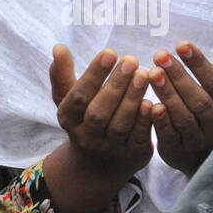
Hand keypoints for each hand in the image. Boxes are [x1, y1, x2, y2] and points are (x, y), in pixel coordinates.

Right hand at [50, 45, 153, 183]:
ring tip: (145, 74)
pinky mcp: (134, 156)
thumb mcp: (69, 101)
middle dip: (115, 85)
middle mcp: (86, 136)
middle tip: (131, 60)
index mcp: (68, 119)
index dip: (93, 75)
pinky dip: (145, 121)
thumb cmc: (84, 121)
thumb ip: (63, 75)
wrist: (98, 166)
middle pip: (99, 112)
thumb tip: (58, 47)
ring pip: (120, 125)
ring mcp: (110, 149)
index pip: (78, 96)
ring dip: (132, 99)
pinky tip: (154, 101)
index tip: (110, 51)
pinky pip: (139, 137)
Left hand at [148, 41, 212, 176]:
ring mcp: (200, 142)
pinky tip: (150, 103)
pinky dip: (161, 121)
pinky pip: (169, 136)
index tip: (182, 45)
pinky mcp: (180, 154)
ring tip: (152, 73)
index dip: (200, 65)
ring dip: (167, 94)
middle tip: (160, 55)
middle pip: (199, 100)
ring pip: (184, 117)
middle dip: (179, 76)